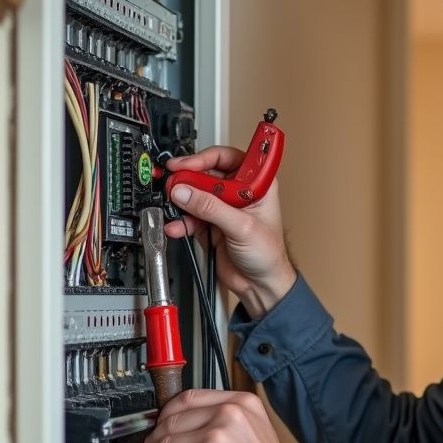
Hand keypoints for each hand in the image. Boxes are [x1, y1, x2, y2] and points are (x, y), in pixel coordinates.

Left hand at [139, 388, 327, 442]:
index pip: (189, 398)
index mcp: (243, 404)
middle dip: (156, 442)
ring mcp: (213, 438)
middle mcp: (228, 415)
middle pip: (172, 421)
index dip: (168, 414)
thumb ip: (226, 423)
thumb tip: (190, 425)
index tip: (161, 425)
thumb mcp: (256, 435)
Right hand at [164, 145, 296, 316]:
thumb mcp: (242, 227)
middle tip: (174, 185)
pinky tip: (176, 227)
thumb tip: (186, 191)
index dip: (207, 157)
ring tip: (173, 206)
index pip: (229, 158)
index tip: (188, 162)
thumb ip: (212, 208)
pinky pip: (189, 216)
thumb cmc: (269, 255)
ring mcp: (222, 208)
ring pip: (195, 195)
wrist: (261, 285)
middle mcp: (238, 193)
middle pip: (206, 174)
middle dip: (188, 180)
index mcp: (256, 184)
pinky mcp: (210, 225)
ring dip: (181, 201)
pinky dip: (180, 221)